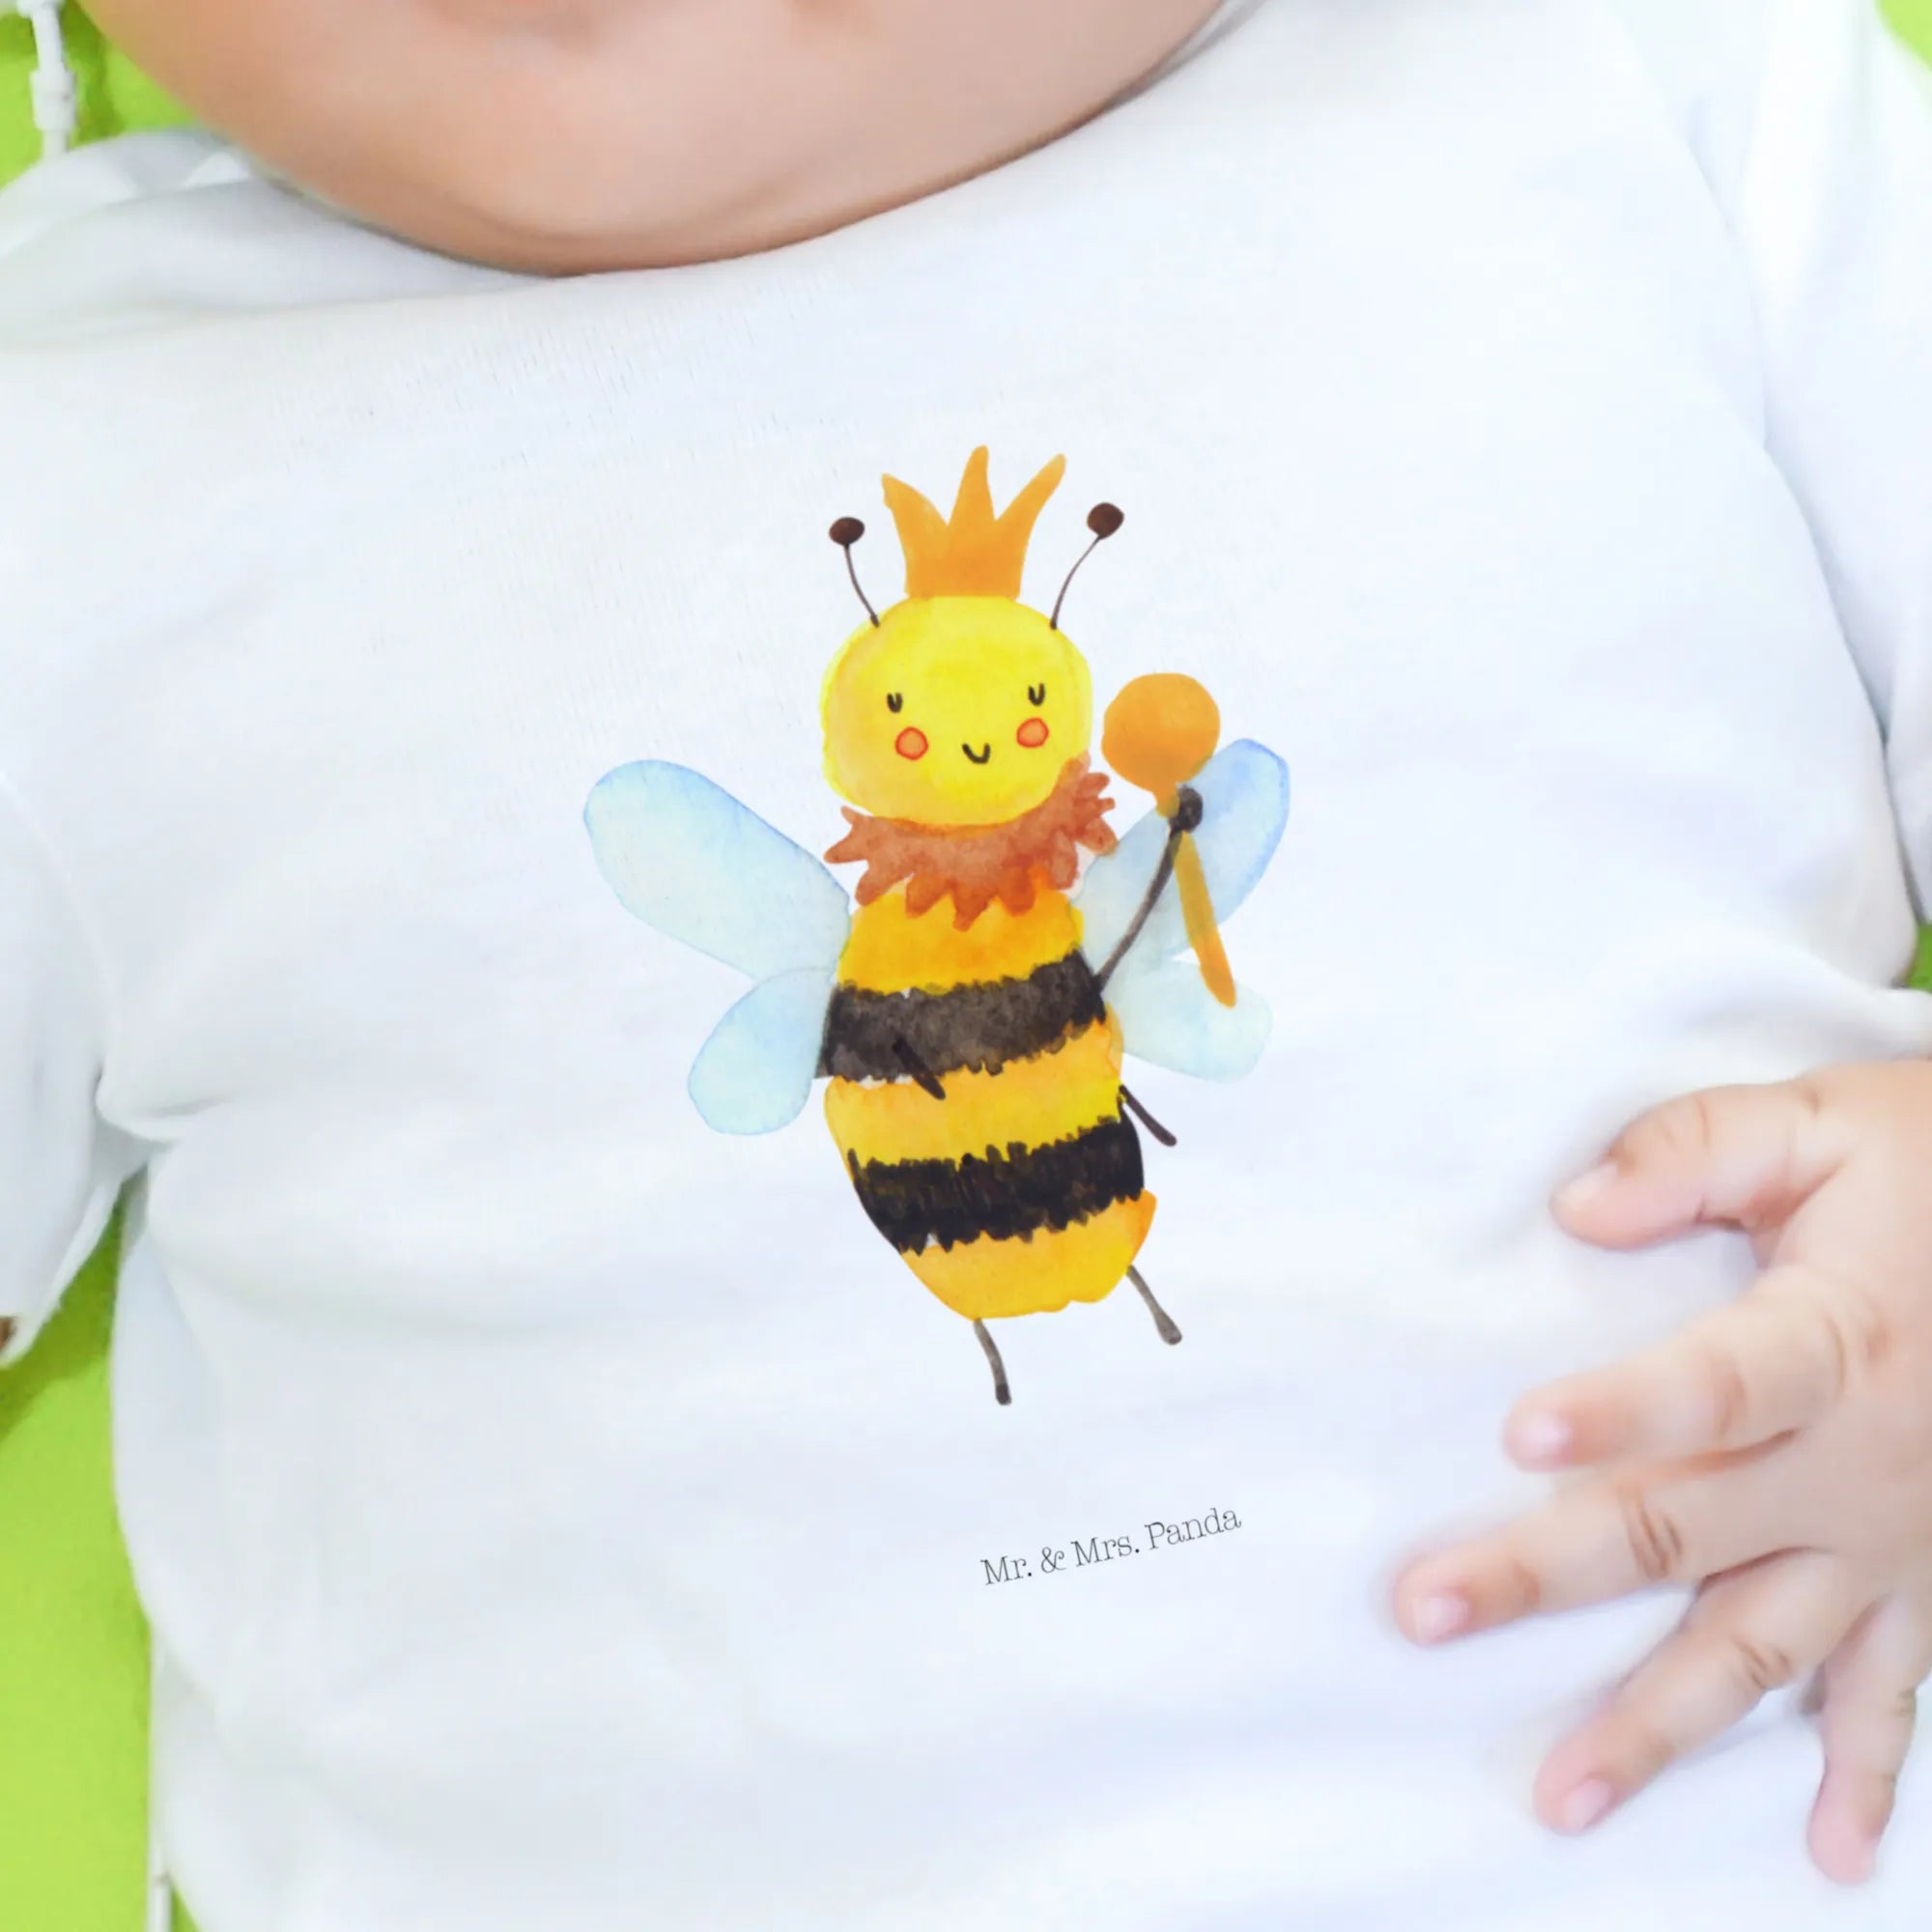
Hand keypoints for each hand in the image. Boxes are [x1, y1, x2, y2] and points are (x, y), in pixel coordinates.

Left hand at [1393, 1063, 1931, 1883]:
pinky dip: (1863, 1775)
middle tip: (1426, 1613)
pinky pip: (1895, 1690)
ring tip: (1565, 1795)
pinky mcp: (1924, 1576)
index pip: (1716, 1385)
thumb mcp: (1823, 1124)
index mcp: (1834, 1340)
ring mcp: (1893, 1537)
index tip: (1520, 1434)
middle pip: (1688, 1530)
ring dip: (1662, 1725)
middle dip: (1547, 1574)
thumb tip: (1575, 1208)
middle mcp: (1860, 1462)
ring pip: (1765, 1648)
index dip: (1624, 1411)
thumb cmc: (1930, 1165)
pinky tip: (1827, 1856)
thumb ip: (1695, 1151)